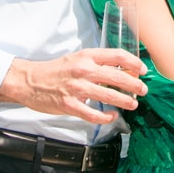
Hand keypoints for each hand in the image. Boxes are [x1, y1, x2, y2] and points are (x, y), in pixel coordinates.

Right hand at [0, 48, 147, 123]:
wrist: (30, 81)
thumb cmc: (56, 70)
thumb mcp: (77, 59)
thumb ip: (96, 64)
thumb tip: (120, 71)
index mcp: (86, 56)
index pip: (117, 56)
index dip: (134, 62)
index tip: (143, 70)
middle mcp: (83, 70)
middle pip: (118, 76)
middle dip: (135, 85)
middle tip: (143, 90)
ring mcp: (77, 88)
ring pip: (109, 95)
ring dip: (125, 101)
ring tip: (133, 104)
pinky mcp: (70, 105)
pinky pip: (93, 114)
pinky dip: (106, 117)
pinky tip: (112, 116)